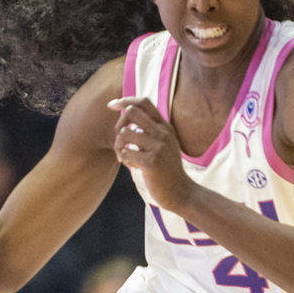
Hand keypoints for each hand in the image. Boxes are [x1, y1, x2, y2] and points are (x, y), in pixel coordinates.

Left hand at [108, 97, 191, 212]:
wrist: (181, 192)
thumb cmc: (168, 169)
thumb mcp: (165, 143)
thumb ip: (151, 129)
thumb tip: (128, 114)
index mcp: (165, 126)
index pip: (144, 102)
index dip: (125, 100)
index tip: (112, 105)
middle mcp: (162, 133)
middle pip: (131, 112)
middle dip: (118, 124)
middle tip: (120, 140)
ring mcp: (158, 147)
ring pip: (124, 133)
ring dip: (118, 146)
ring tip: (124, 156)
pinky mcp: (151, 162)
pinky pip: (125, 152)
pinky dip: (124, 159)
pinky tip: (132, 166)